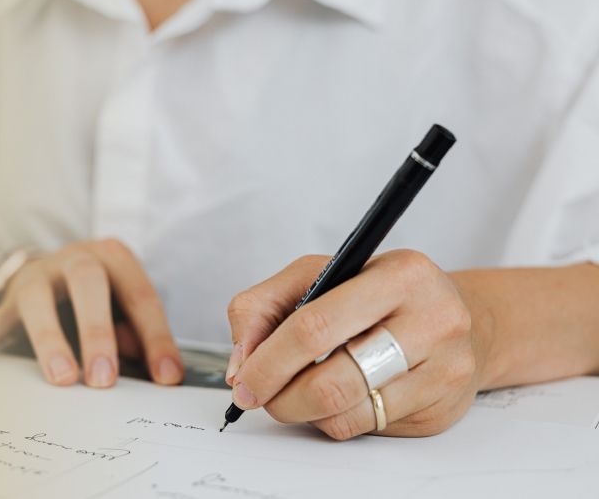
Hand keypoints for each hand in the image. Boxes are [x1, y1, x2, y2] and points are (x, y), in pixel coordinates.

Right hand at [0, 239, 184, 387]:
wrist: (61, 266)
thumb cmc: (105, 296)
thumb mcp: (128, 306)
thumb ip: (143, 335)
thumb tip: (162, 376)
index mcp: (113, 257)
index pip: (139, 296)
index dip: (155, 338)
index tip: (165, 378)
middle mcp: (74, 258)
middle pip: (87, 284)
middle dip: (97, 333)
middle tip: (104, 380)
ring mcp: (37, 275)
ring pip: (36, 298)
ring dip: (49, 339)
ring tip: (60, 379)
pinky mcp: (8, 298)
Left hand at [224, 250, 492, 439]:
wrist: (462, 318)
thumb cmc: (377, 293)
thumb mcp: (317, 274)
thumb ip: (263, 307)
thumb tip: (240, 365)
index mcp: (398, 276)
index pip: (315, 327)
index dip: (268, 362)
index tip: (243, 381)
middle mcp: (432, 321)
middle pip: (331, 382)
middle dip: (281, 398)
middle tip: (261, 397)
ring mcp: (444, 370)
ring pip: (347, 415)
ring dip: (305, 413)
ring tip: (298, 394)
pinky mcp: (442, 409)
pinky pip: (367, 429)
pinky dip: (337, 420)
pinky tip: (338, 397)